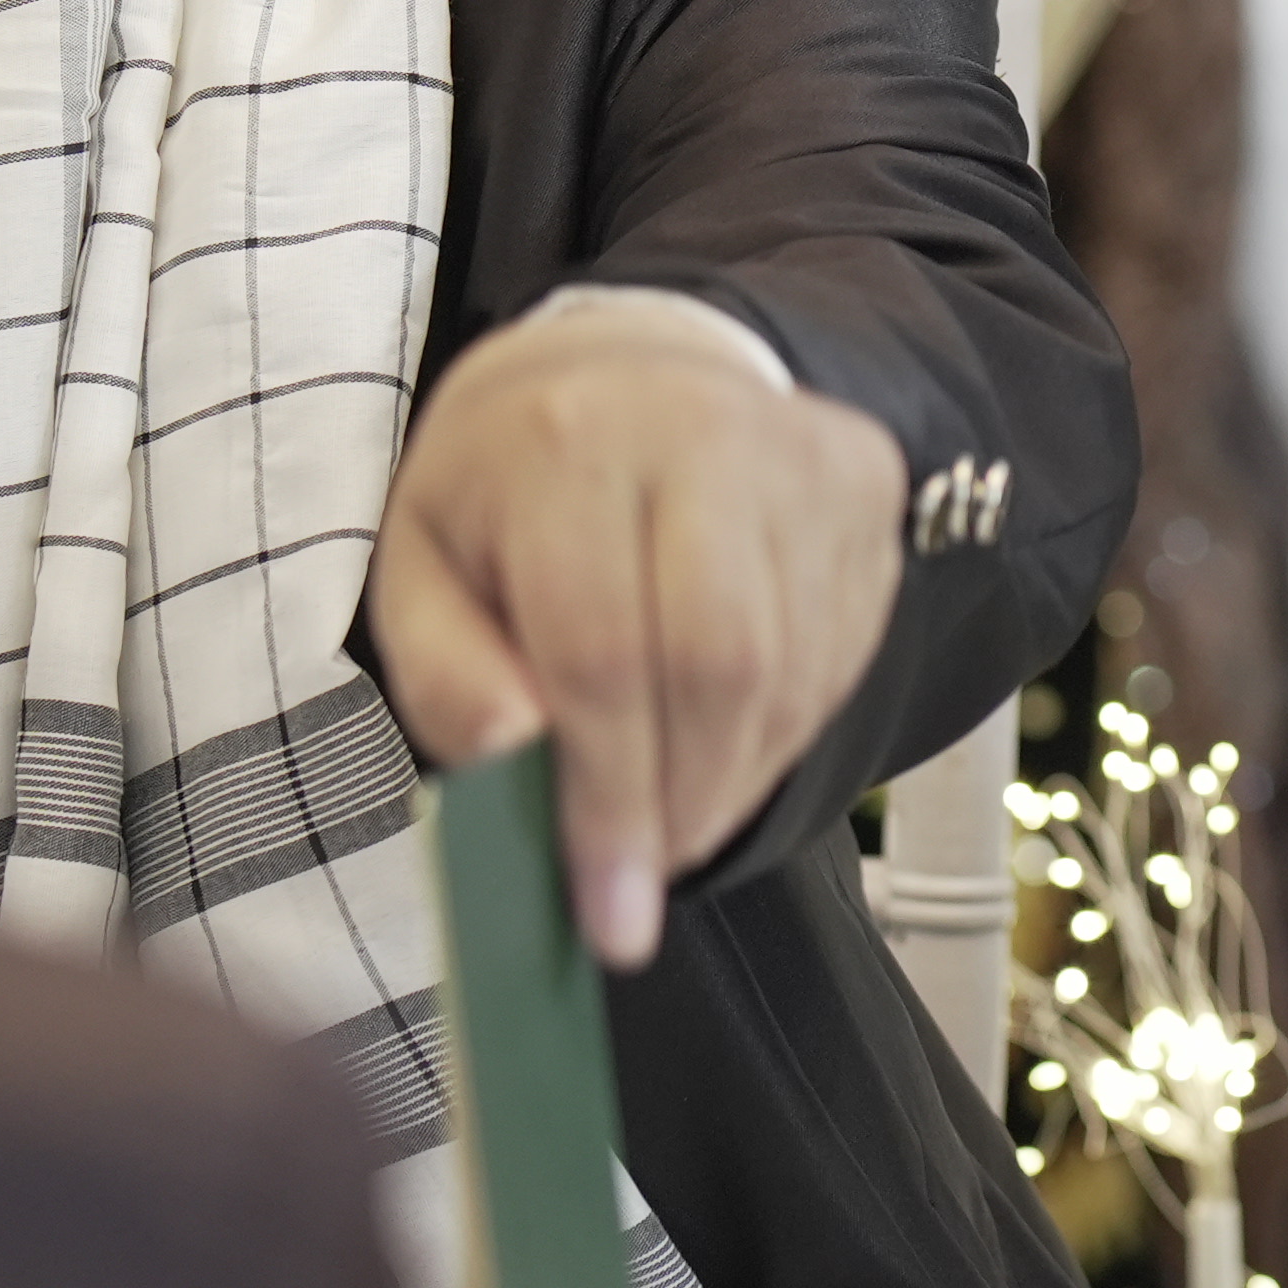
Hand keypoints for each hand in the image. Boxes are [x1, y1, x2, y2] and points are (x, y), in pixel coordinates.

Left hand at [369, 298, 911, 966]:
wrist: (626, 370)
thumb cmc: (510, 491)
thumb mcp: (423, 568)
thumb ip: (443, 674)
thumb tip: (509, 752)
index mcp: (566, 443)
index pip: (603, 651)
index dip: (609, 801)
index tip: (608, 917)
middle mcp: (701, 430)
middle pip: (723, 667)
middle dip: (683, 805)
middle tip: (645, 877)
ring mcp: (801, 454)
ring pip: (794, 675)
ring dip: (733, 780)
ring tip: (671, 806)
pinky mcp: (864, 483)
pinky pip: (844, 654)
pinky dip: (783, 732)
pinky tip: (724, 734)